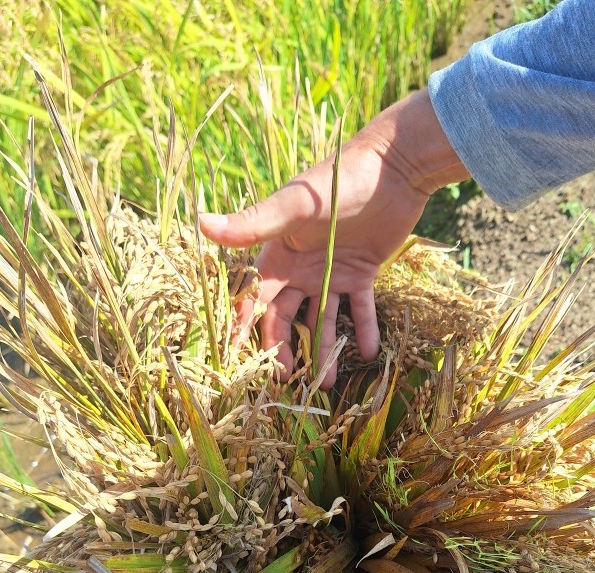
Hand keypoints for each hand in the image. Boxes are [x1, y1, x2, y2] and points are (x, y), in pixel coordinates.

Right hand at [200, 89, 467, 388]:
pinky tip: (369, 352)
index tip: (238, 361)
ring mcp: (332, 271)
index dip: (245, 328)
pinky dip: (365, 330)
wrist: (393, 167)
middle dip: (284, 350)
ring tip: (327, 383)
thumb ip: (253, 223)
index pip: (255, 298)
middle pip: (286, 317)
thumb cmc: (338, 181)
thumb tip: (202, 224)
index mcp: (279, 253)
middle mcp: (302, 267)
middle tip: (290, 381)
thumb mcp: (295, 206)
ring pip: (323, 320)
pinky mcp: (363, 272)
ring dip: (324, 350)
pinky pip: (361, 309)